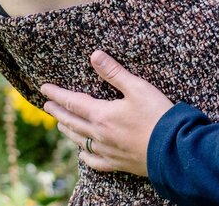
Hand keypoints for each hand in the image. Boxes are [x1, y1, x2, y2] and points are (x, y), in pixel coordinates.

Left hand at [41, 50, 173, 176]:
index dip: (57, 94)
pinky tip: (82, 154)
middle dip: (58, 112)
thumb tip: (94, 56)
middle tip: (47, 105)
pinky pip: (94, 161)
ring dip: (68, 130)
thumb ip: (114, 72)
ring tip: (60, 124)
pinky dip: (85, 156)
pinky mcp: (118, 163)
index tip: (45, 89)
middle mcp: (99, 134)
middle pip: (72, 122)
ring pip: (80, 141)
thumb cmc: (157, 115)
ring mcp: (107, 151)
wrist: (173, 149)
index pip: (73, 102)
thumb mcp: (138, 87)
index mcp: (102, 115)